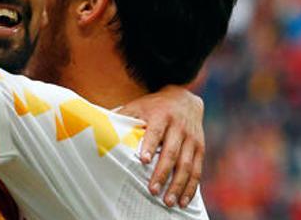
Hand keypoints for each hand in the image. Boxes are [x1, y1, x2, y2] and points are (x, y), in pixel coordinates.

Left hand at [118, 86, 204, 207]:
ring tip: (168, 201)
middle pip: (171, 152)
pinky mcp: (200, 148)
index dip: (150, 146)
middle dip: (162, 172)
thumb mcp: (139, 106)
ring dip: (177, 184)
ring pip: (186, 164)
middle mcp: (178, 127)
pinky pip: (197, 170)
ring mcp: (191, 139)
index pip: (155, 132)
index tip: (144, 160)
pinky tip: (183, 200)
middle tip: (153, 190)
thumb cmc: (154, 106)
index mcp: (161, 116)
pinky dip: (191, 186)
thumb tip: (101, 128)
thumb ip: (123, 116)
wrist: (184, 98)